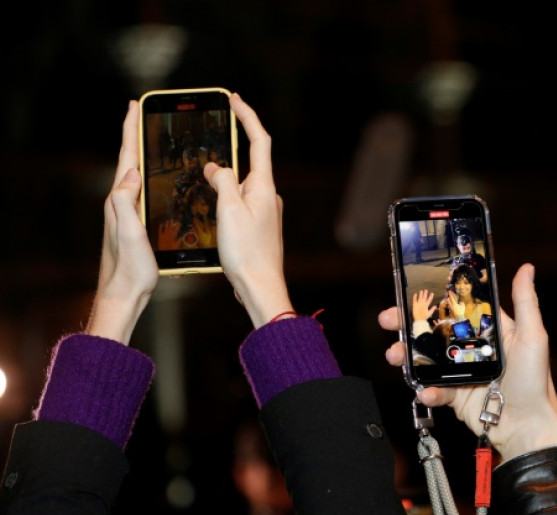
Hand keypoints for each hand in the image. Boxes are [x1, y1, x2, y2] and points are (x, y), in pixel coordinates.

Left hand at [86, 101, 158, 344]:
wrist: (125, 294)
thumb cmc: (128, 268)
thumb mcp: (127, 232)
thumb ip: (125, 201)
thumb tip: (131, 173)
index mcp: (121, 199)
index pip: (127, 157)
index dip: (130, 130)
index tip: (134, 106)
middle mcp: (122, 202)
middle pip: (132, 160)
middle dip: (138, 136)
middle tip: (146, 115)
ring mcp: (130, 213)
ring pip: (140, 175)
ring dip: (147, 155)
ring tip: (156, 139)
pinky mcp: (138, 223)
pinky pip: (148, 192)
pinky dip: (155, 178)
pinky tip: (164, 180)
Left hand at [157, 219, 181, 248]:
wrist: (163, 251)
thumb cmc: (171, 249)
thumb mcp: (177, 246)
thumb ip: (179, 241)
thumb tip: (182, 237)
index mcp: (173, 236)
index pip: (176, 229)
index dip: (178, 226)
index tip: (179, 223)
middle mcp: (168, 234)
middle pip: (170, 227)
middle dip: (172, 223)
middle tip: (172, 219)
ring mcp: (163, 234)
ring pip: (165, 228)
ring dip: (166, 224)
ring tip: (167, 220)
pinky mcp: (160, 236)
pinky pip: (159, 230)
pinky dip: (160, 227)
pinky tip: (161, 224)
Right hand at [203, 94, 291, 327]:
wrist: (261, 286)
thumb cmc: (246, 252)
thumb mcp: (228, 210)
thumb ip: (222, 181)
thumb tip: (216, 167)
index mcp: (263, 187)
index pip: (258, 141)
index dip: (247, 117)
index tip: (234, 99)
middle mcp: (268, 195)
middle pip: (248, 161)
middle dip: (229, 148)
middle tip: (210, 135)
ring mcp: (265, 210)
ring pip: (241, 184)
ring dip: (222, 177)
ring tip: (202, 177)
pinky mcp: (259, 225)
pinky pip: (239, 201)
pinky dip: (224, 196)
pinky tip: (210, 205)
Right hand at [379, 264, 556, 462]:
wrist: (528, 427)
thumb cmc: (535, 380)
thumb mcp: (533, 336)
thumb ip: (525, 302)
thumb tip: (527, 268)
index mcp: (486, 330)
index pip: (454, 308)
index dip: (432, 300)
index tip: (409, 293)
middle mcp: (469, 348)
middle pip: (432, 331)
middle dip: (407, 325)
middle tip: (388, 320)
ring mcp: (459, 372)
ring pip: (425, 359)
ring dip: (406, 355)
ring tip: (395, 355)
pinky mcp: (454, 396)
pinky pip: (434, 389)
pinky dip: (427, 390)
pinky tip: (426, 391)